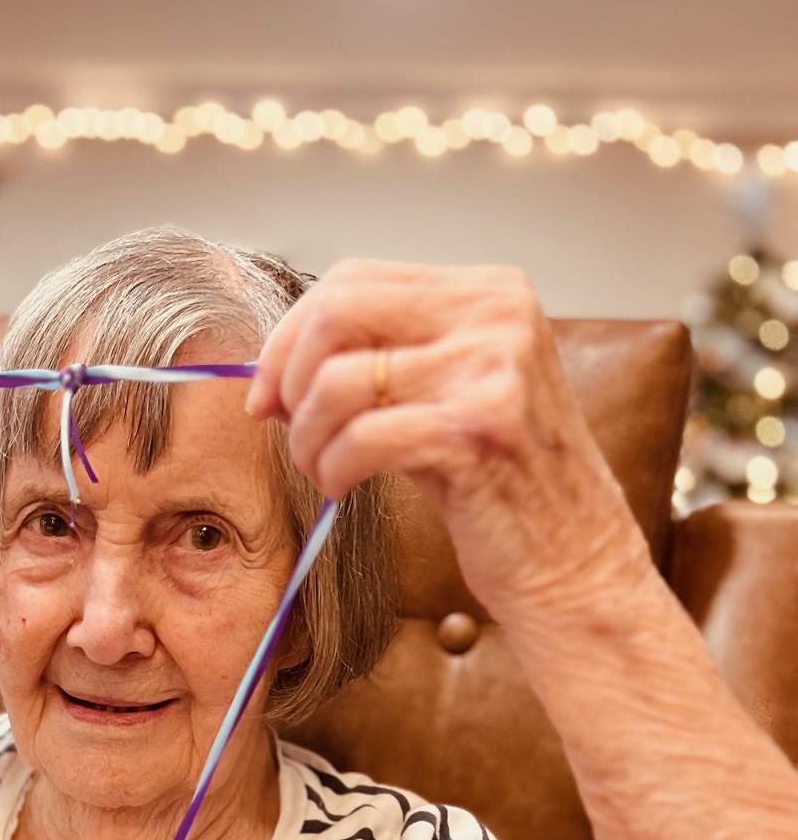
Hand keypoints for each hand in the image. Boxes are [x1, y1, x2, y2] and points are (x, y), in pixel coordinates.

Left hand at [247, 260, 655, 629]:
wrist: (571, 561)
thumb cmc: (500, 485)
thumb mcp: (446, 397)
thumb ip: (383, 361)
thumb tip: (277, 366)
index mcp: (490, 291)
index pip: (354, 279)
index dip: (291, 336)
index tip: (269, 392)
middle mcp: (498, 314)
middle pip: (338, 311)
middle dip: (291, 377)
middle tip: (288, 429)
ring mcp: (494, 368)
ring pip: (338, 381)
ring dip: (308, 437)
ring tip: (323, 469)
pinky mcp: (477, 431)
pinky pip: (360, 437)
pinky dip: (332, 467)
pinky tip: (342, 488)